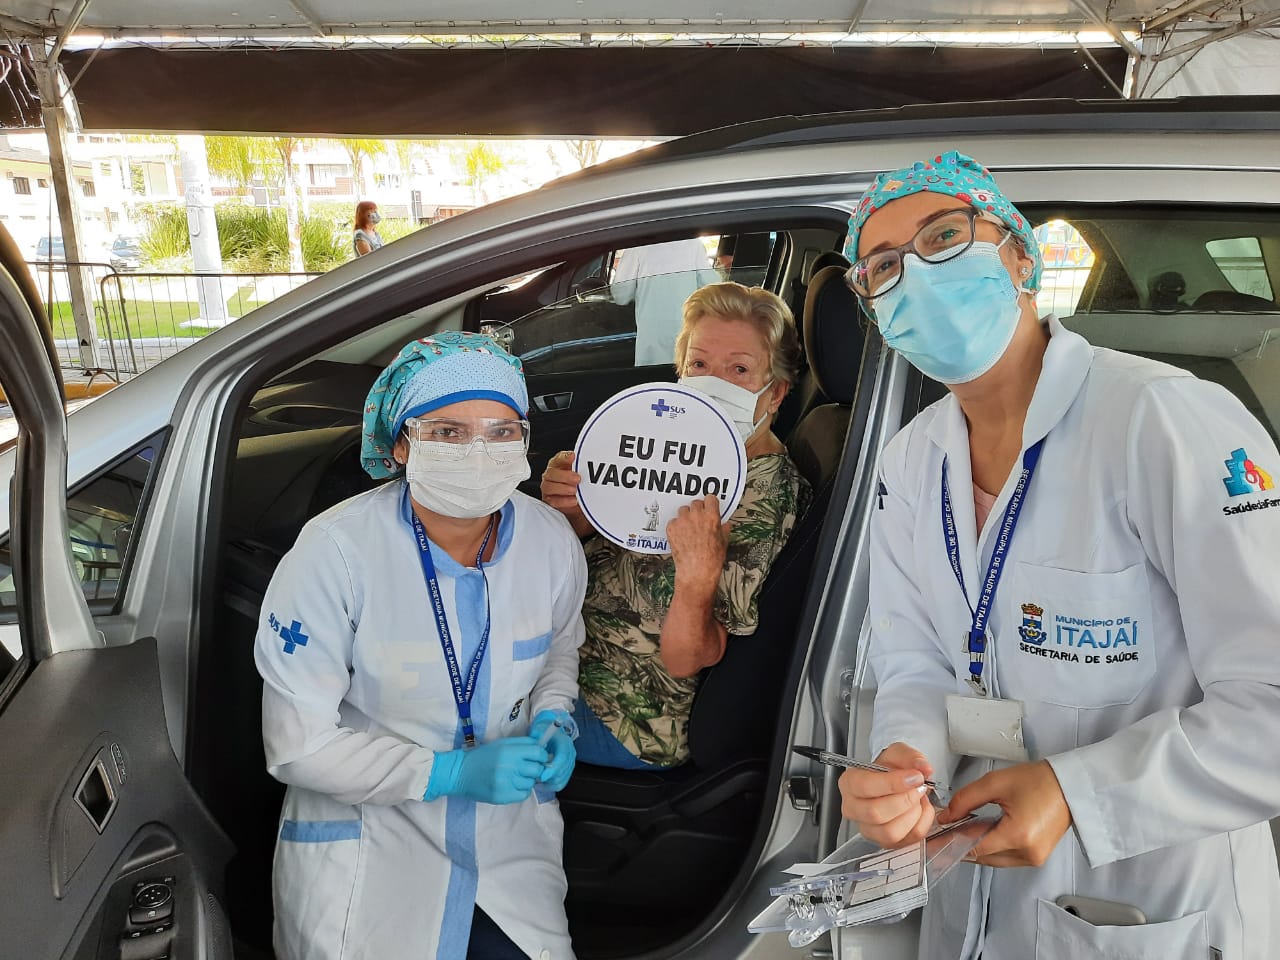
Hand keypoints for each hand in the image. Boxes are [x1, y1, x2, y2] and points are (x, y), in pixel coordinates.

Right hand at [425, 737, 549, 804]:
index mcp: (509, 750)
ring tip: (515, 777)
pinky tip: (513, 785)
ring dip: (527, 780)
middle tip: (526, 768)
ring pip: (531, 782)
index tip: (537, 757)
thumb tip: (542, 747)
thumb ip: (522, 744)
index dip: (541, 755)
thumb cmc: (482, 756)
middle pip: (537, 769)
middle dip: (535, 768)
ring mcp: (506, 783)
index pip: (538, 752)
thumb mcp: (501, 744)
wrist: (460, 773)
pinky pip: (524, 794)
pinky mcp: (502, 797)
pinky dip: (522, 790)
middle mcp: (509, 766)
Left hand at [529, 709, 576, 790]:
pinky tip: (541, 784)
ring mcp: (570, 763)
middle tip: (536, 779)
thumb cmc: (544, 732)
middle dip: (549, 778)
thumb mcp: (539, 730)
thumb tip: (536, 744)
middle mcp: (570, 754)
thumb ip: (537, 735)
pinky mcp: (567, 771)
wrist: (550, 735)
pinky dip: (551, 786)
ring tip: (537, 781)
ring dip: (549, 783)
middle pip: (563, 771)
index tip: (542, 776)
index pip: (562, 759)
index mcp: (565, 743)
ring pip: (562, 779)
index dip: (553, 769)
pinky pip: (561, 783)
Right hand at [540, 451, 591, 536]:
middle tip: (578, 479)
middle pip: (551, 473)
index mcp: (558, 464)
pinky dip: (564, 501)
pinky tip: (574, 500)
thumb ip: (584, 466)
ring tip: (575, 490)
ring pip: (549, 487)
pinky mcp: (550, 500)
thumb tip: (595, 460)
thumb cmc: (579, 483)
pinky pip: (554, 501)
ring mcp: (548, 487)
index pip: (558, 458)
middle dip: (565, 476)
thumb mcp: (582, 473)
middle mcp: (551, 475)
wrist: (577, 501)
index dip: (564, 457)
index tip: (573, 457)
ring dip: (563, 488)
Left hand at [666, 494, 729, 590]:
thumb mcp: (723, 543)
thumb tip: (725, 525)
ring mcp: (683, 521)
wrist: (696, 571)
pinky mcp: (672, 528)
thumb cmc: (711, 560)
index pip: (710, 498)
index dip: (710, 503)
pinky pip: (673, 521)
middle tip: (699, 520)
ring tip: (689, 528)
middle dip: (697, 510)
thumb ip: (724, 530)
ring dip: (686, 516)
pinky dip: (676, 526)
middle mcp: (696, 515)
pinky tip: (681, 536)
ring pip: (683, 510)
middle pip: (695, 503)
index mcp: (711, 516)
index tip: (709, 506)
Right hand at [838, 743, 935, 848]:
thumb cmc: (889, 768)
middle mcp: (853, 809)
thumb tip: (923, 768)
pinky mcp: (885, 842)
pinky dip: (921, 824)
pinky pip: (907, 841)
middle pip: (875, 813)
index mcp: (849, 783)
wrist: (893, 781)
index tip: (914, 777)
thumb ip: (910, 756)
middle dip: (905, 800)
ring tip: (919, 798)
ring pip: (890, 832)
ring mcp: (868, 829)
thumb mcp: (897, 753)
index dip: (893, 783)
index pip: (865, 787)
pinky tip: (921, 809)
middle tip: (919, 787)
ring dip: (913, 814)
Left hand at [937, 760, 1071, 866]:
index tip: (936, 837)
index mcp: (1017, 836)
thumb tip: (946, 816)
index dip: (952, 842)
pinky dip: (994, 846)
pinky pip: (1006, 857)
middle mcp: (1027, 853)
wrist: (1070, 785)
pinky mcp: (1037, 857)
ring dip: (979, 845)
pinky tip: (987, 829)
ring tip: (969, 825)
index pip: (974, 848)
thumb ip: (965, 800)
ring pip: (993, 859)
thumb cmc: (1040, 781)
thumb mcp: (995, 783)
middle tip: (950, 827)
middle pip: (982, 857)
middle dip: (964, 842)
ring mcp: (1034, 858)